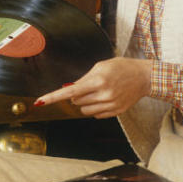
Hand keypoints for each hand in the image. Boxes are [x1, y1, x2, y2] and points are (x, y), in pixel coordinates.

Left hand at [34, 57, 152, 117]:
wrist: (143, 77)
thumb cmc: (120, 67)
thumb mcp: (100, 66)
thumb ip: (84, 79)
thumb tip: (68, 90)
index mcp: (98, 81)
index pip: (70, 92)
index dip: (53, 97)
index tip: (39, 101)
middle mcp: (103, 95)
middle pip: (76, 102)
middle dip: (77, 95)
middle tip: (89, 86)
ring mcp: (110, 105)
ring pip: (84, 111)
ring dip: (85, 103)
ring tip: (97, 92)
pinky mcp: (116, 113)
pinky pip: (96, 115)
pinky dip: (95, 108)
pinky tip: (105, 98)